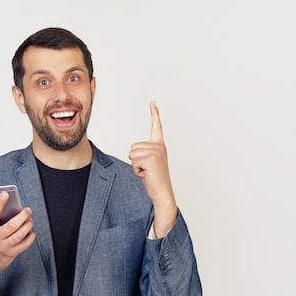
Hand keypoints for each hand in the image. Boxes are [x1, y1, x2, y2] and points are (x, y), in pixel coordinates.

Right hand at [0, 191, 35, 295]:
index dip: (0, 202)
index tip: (6, 194)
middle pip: (12, 224)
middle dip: (22, 215)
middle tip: (27, 209)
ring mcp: (4, 247)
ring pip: (20, 234)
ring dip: (28, 225)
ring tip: (30, 220)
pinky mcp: (11, 254)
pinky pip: (24, 244)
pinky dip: (30, 237)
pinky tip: (31, 232)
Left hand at [128, 101, 176, 236]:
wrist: (162, 193)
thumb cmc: (154, 180)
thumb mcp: (148, 164)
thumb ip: (143, 154)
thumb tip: (134, 153)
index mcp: (159, 146)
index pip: (157, 127)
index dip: (154, 114)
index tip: (153, 102)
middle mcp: (159, 146)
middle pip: (133, 147)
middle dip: (135, 160)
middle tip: (147, 170)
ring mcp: (156, 151)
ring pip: (132, 154)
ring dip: (136, 166)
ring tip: (147, 172)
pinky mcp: (151, 158)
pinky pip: (134, 161)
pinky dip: (137, 170)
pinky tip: (146, 174)